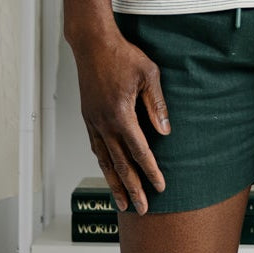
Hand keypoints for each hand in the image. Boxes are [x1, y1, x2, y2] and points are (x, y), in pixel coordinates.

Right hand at [71, 31, 169, 213]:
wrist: (93, 43)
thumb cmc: (123, 55)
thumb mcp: (149, 75)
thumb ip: (157, 104)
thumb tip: (165, 132)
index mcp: (121, 115)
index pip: (140, 151)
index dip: (150, 171)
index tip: (160, 187)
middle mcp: (104, 123)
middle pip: (121, 164)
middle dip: (132, 188)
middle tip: (142, 209)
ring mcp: (93, 121)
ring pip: (105, 160)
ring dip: (114, 183)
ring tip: (121, 202)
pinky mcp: (88, 116)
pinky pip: (96, 147)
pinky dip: (103, 163)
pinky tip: (108, 171)